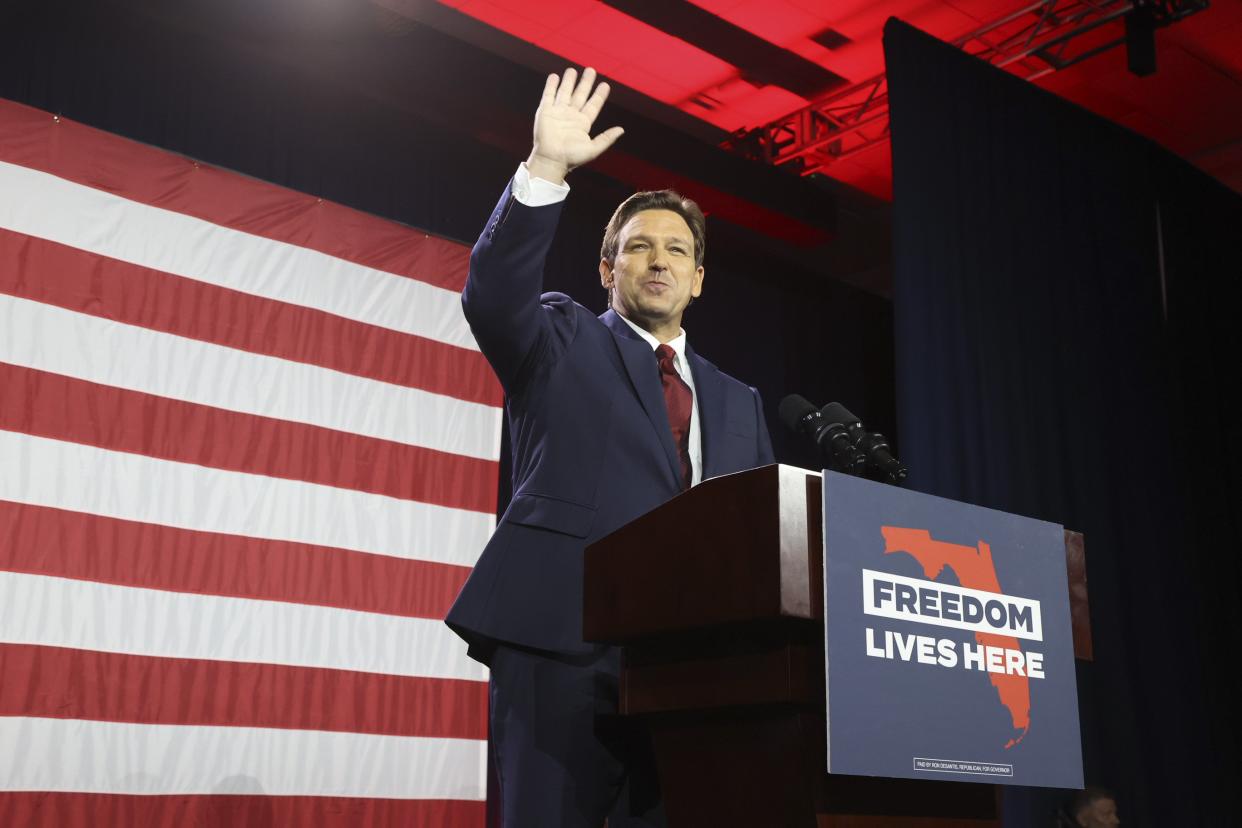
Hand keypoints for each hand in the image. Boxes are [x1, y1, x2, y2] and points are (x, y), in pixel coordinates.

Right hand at [526, 67, 623, 183]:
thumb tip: (622, 129)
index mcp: (583, 124)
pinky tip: (555, 76)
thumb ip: (607, 138)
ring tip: (572, 70)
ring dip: (569, 81)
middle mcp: (571, 116)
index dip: (599, 95)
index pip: (593, 105)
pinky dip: (551, 85)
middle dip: (585, 83)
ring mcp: (558, 113)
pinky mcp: (545, 112)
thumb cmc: (572, 157)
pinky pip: (549, 95)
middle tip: (591, 70)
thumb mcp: (593, 149)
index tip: (605, 84)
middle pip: (580, 95)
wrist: (551, 160)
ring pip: (565, 92)